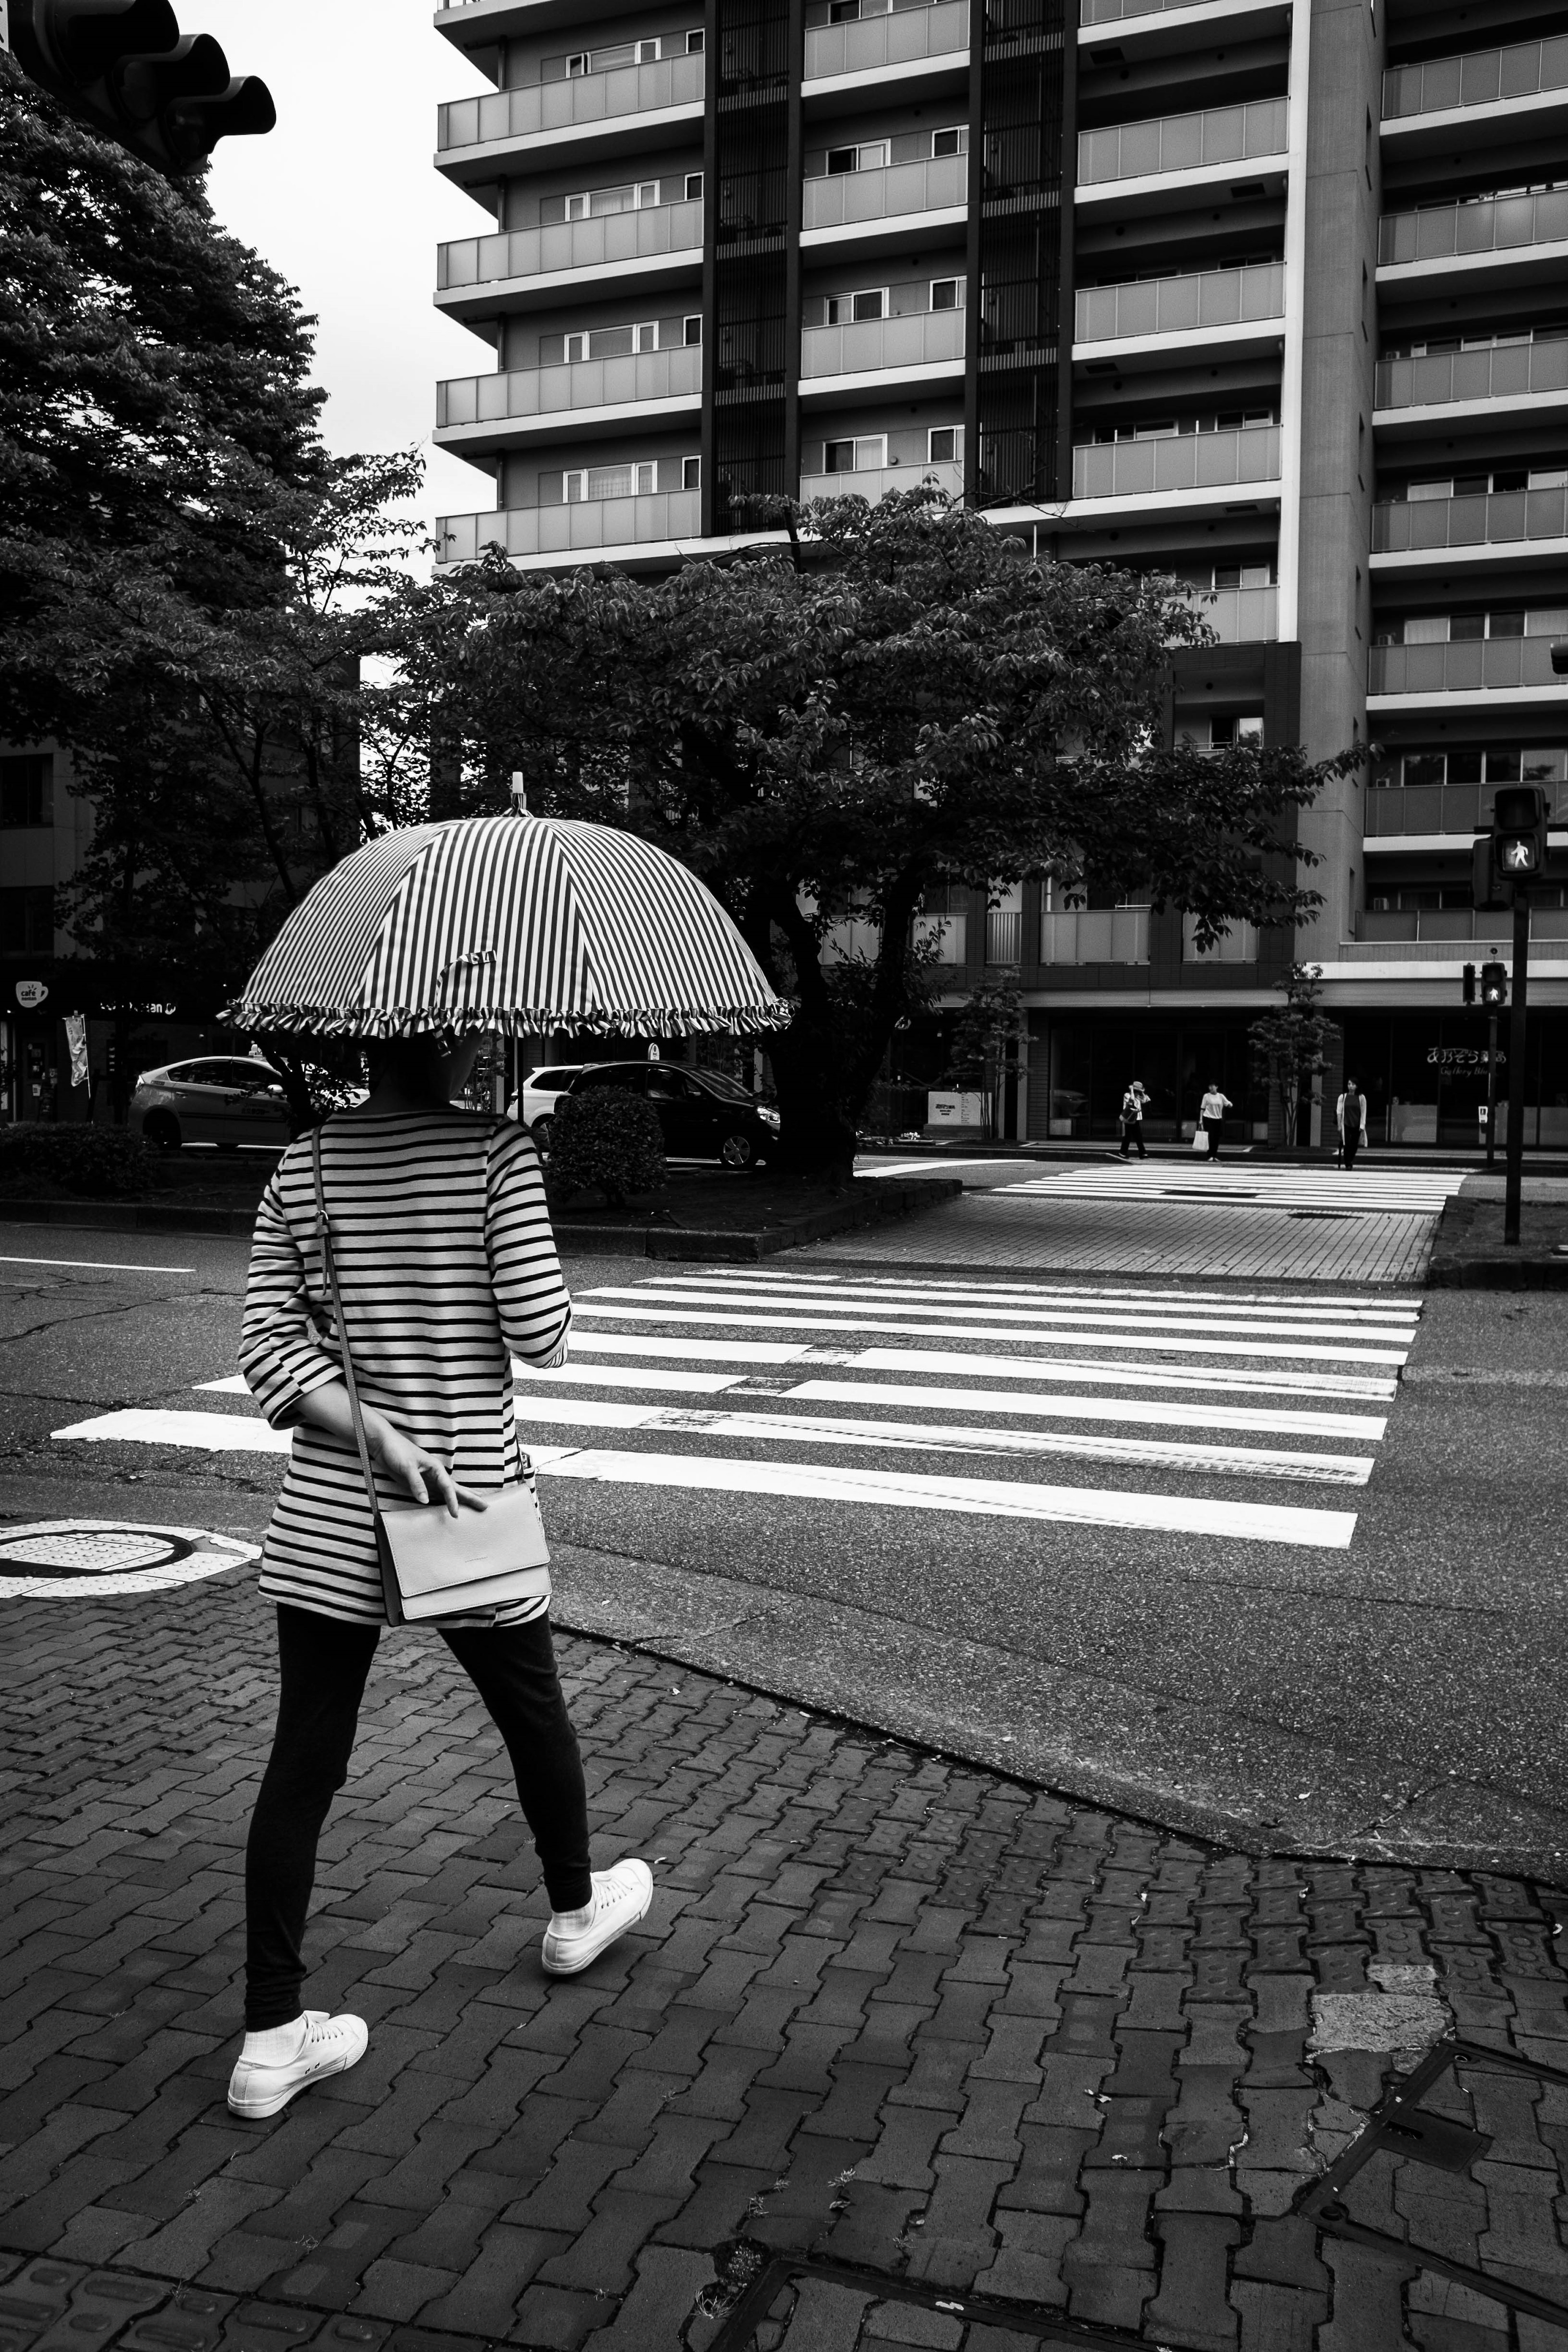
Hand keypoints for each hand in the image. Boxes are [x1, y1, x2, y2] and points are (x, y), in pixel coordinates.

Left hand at [368, 1419, 489, 1517]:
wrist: (384, 1445)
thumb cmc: (397, 1451)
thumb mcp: (407, 1467)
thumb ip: (416, 1483)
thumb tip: (424, 1500)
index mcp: (436, 1468)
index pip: (448, 1488)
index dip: (453, 1501)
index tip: (455, 1514)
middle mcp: (435, 1474)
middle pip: (456, 1488)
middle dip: (471, 1497)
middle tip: (485, 1507)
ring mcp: (429, 1480)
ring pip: (448, 1492)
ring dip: (460, 1500)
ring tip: (473, 1506)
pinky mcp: (420, 1484)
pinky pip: (435, 1495)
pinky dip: (444, 1501)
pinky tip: (448, 1507)